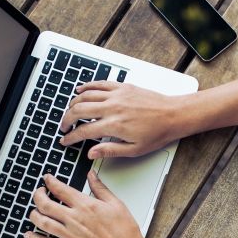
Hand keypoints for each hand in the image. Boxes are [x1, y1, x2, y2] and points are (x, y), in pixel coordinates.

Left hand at [25, 171, 145, 237]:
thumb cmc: (124, 232)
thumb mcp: (116, 204)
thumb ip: (101, 188)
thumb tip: (92, 175)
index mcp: (85, 205)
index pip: (60, 189)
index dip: (50, 182)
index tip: (47, 179)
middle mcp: (74, 219)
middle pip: (45, 204)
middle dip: (38, 196)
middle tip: (38, 193)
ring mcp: (70, 235)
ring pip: (42, 222)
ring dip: (34, 215)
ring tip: (34, 211)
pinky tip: (30, 235)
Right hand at [59, 82, 190, 158]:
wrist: (173, 115)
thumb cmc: (158, 132)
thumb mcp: (134, 150)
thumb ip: (110, 150)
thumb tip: (91, 153)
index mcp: (114, 125)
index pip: (84, 131)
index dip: (71, 137)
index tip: (65, 140)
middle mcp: (113, 107)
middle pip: (79, 110)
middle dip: (66, 119)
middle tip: (64, 127)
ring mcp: (117, 95)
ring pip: (85, 95)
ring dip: (73, 104)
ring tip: (69, 112)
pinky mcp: (122, 87)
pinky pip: (99, 84)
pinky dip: (86, 87)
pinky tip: (80, 90)